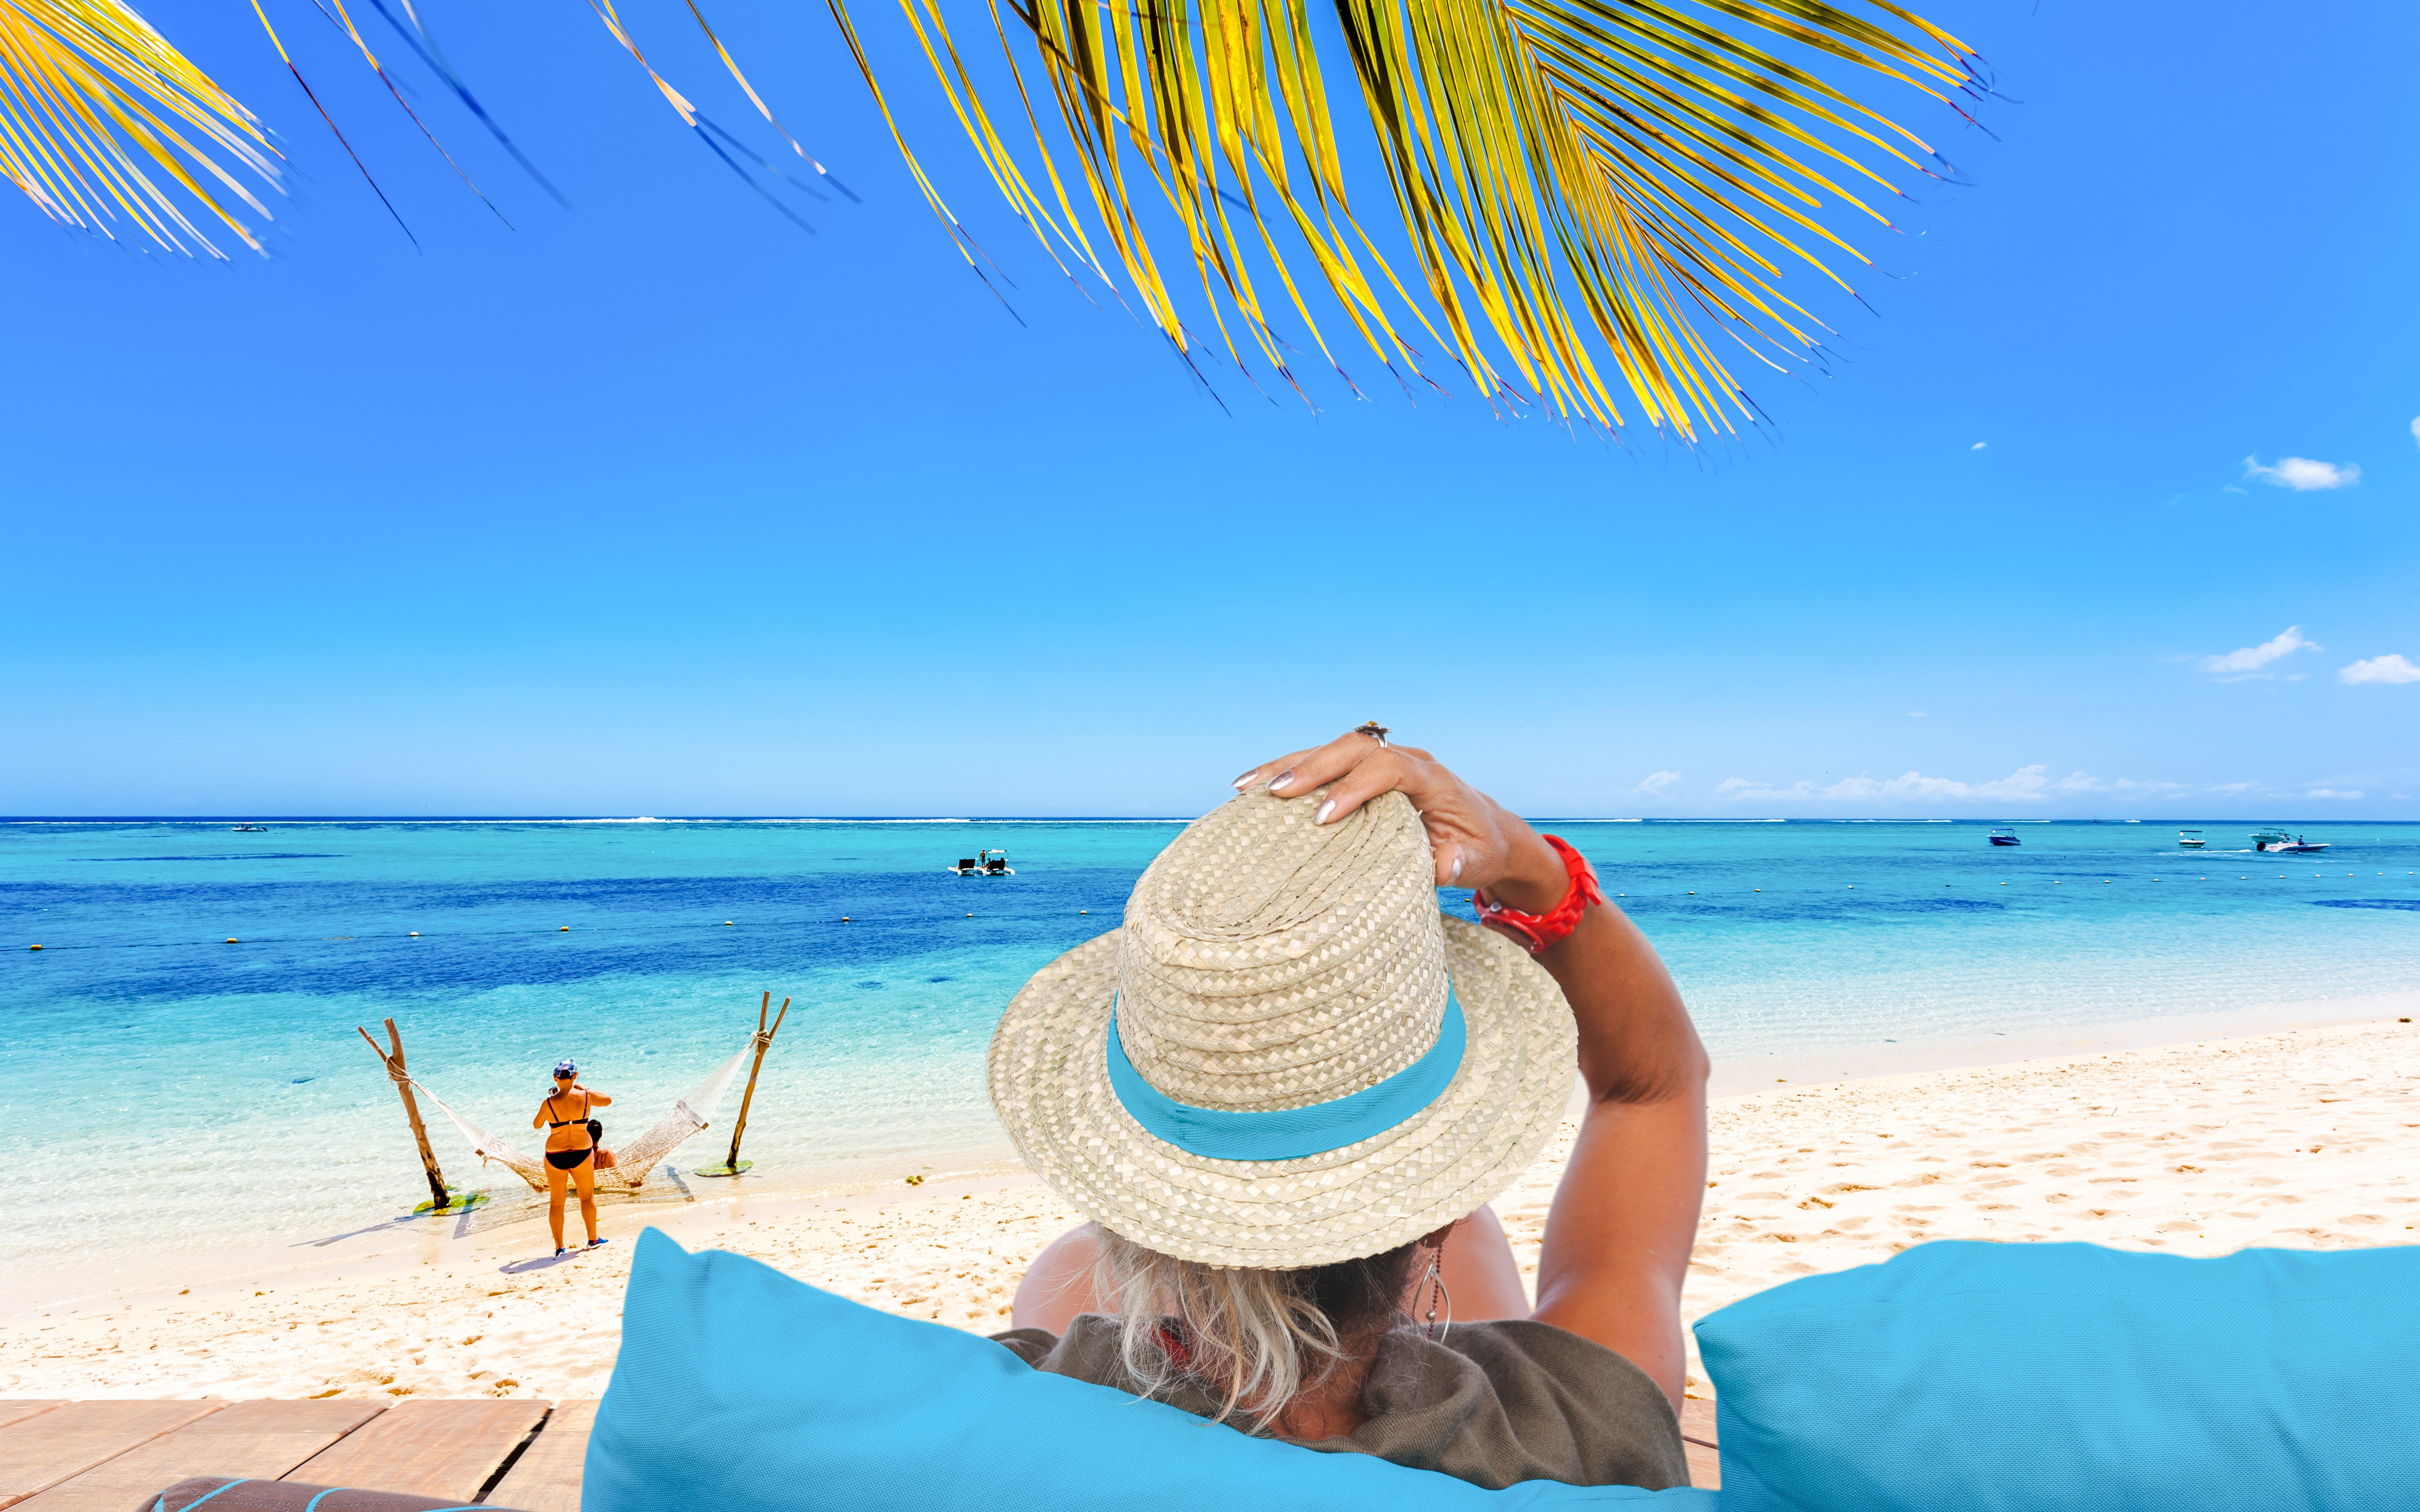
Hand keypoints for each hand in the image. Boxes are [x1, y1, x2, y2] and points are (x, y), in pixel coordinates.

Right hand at [1232, 732, 1566, 910]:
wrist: (1486, 832)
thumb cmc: (1479, 848)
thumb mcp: (1477, 861)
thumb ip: (1460, 863)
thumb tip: (1443, 864)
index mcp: (1432, 779)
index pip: (1389, 769)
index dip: (1354, 788)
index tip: (1323, 817)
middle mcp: (1406, 760)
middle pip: (1354, 748)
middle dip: (1312, 767)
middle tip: (1274, 794)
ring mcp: (1384, 761)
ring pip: (1331, 749)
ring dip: (1288, 764)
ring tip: (1244, 787)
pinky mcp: (1366, 772)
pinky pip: (1325, 763)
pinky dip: (1290, 771)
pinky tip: (1254, 789)